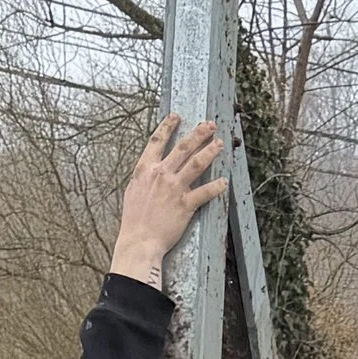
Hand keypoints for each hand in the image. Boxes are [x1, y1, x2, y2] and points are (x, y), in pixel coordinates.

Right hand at [109, 115, 226, 283]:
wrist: (139, 241)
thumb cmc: (134, 220)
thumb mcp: (133, 191)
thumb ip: (144, 177)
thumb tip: (150, 169)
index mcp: (146, 170)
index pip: (157, 141)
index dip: (167, 126)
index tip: (176, 117)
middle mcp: (161, 174)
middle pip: (182, 147)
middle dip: (198, 133)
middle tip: (209, 124)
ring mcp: (174, 188)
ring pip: (196, 163)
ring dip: (210, 151)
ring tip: (219, 143)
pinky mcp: (185, 204)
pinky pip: (205, 192)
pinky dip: (217, 186)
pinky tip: (224, 181)